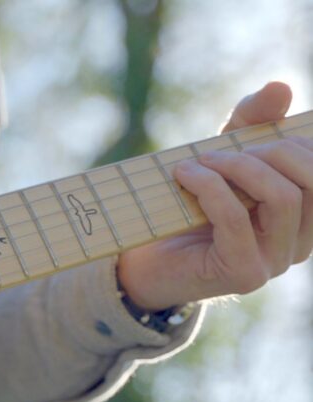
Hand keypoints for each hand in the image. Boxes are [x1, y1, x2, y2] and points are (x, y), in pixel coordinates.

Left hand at [118, 82, 312, 309]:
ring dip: (238, 167)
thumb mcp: (224, 154)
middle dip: (271, 151)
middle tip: (222, 151)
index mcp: (306, 214)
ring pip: (282, 198)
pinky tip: (185, 175)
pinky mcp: (245, 274)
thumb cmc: (189, 204)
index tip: (250, 136)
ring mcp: (276, 262)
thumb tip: (281, 88)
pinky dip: (210, 187)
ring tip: (200, 162)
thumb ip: (252, 122)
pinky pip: (236, 218)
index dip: (294, 140)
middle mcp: (302, 242)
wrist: (146, 259)